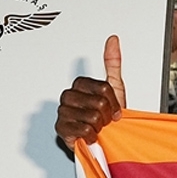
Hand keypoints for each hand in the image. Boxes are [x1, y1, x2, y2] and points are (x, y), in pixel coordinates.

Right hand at [55, 35, 125, 149]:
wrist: (103, 137)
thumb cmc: (107, 114)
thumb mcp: (114, 86)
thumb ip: (113, 62)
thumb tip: (113, 40)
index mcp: (80, 85)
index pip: (104, 88)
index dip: (114, 101)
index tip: (113, 108)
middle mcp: (69, 97)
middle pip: (99, 102)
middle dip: (108, 114)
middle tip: (105, 118)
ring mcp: (63, 113)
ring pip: (93, 117)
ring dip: (101, 126)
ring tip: (98, 126)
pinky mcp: (61, 129)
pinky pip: (84, 130)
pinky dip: (93, 136)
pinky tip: (91, 135)